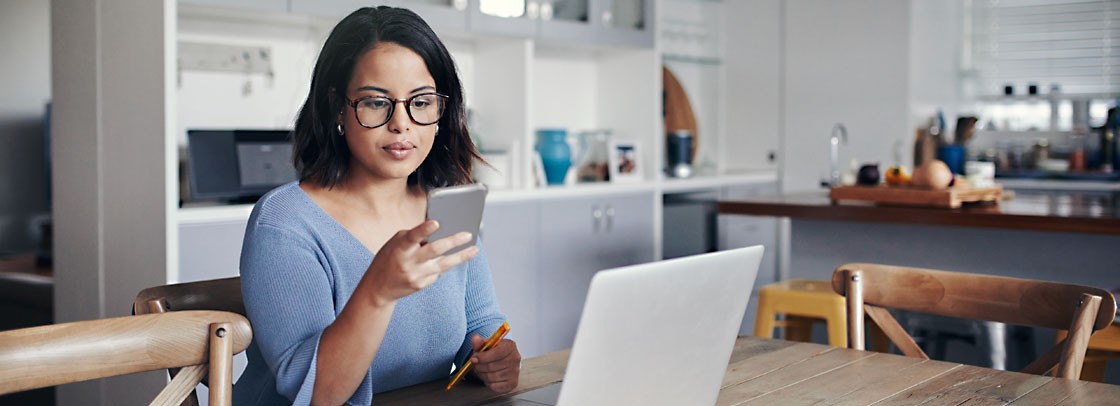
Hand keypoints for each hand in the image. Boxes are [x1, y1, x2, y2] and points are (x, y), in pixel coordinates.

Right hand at [363, 220, 478, 306]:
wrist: (378, 288)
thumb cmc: (388, 259)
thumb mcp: (395, 244)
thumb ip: (413, 236)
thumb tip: (437, 231)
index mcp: (400, 248)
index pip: (412, 237)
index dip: (423, 230)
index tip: (436, 222)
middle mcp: (408, 262)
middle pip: (434, 251)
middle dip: (452, 242)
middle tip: (467, 235)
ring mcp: (416, 276)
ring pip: (443, 265)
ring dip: (461, 256)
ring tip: (474, 250)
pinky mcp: (422, 285)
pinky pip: (438, 272)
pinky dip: (443, 264)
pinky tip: (450, 259)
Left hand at [469, 335, 520, 392]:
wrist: (502, 360)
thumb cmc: (493, 352)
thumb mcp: (486, 344)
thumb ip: (479, 342)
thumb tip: (475, 339)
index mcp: (510, 346)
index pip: (497, 353)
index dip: (483, 357)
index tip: (474, 358)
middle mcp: (515, 358)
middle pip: (492, 366)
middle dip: (479, 366)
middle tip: (475, 365)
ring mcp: (515, 372)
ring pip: (492, 377)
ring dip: (482, 374)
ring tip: (481, 370)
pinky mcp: (513, 383)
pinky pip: (494, 386)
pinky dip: (488, 383)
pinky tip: (488, 377)